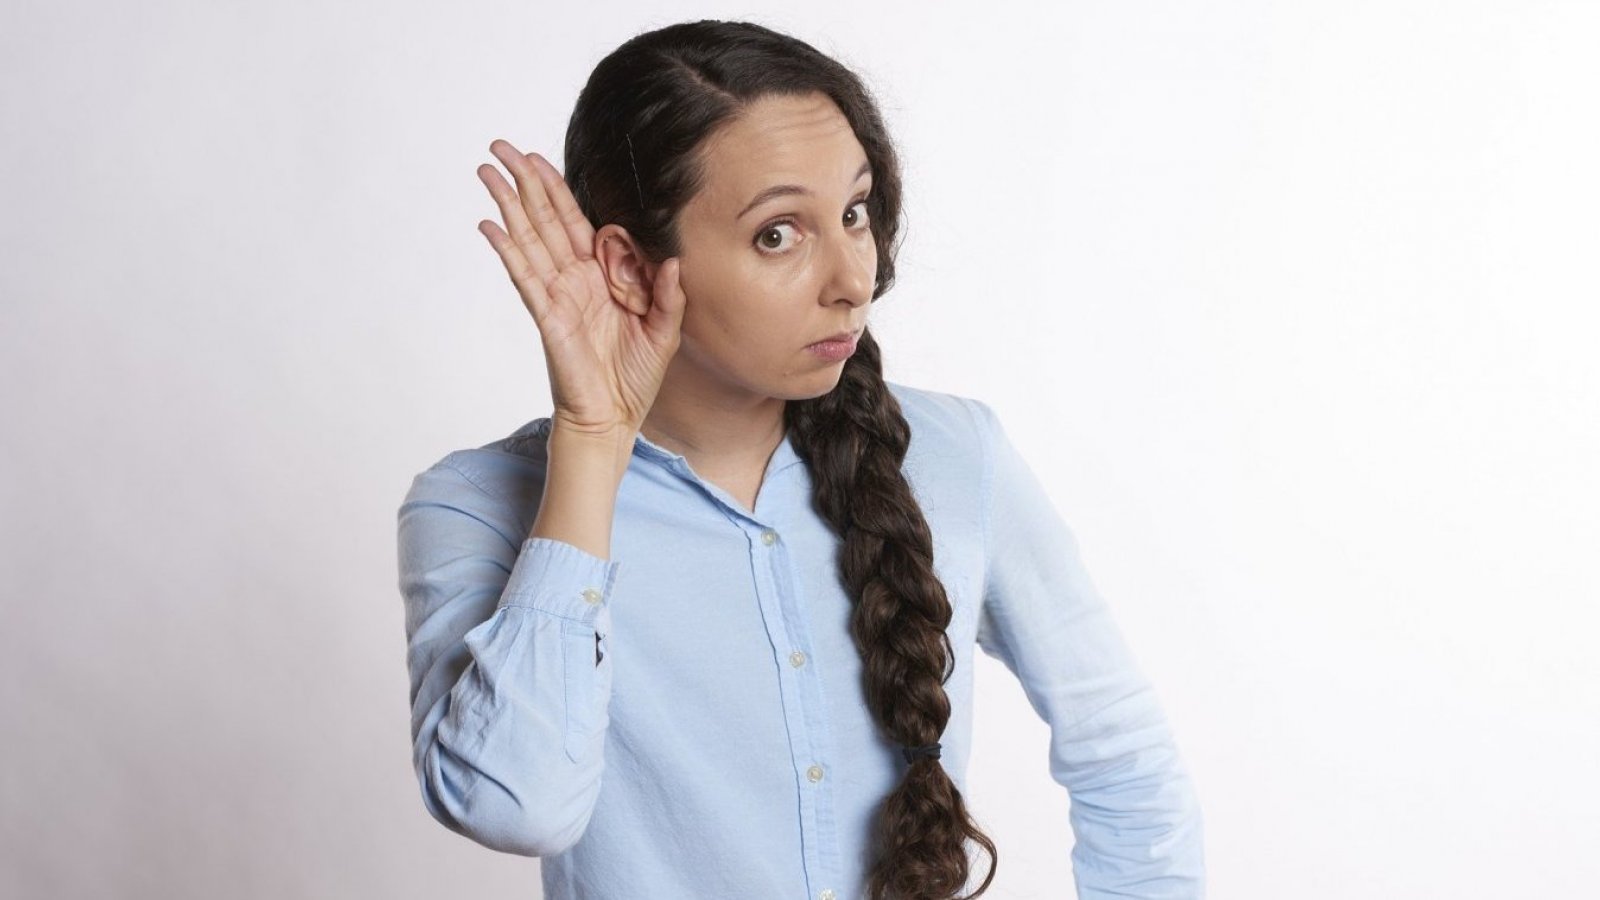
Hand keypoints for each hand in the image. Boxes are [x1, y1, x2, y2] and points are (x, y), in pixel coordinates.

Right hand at [476, 138, 686, 437]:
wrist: (614, 418)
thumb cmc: (635, 377)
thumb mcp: (664, 330)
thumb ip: (670, 295)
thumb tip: (675, 260)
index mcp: (600, 277)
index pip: (575, 223)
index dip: (557, 189)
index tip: (538, 160)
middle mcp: (574, 279)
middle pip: (544, 219)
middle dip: (524, 182)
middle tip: (501, 146)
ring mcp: (557, 295)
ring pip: (529, 239)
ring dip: (508, 204)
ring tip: (486, 171)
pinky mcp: (548, 316)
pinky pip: (525, 277)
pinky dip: (508, 250)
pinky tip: (491, 225)